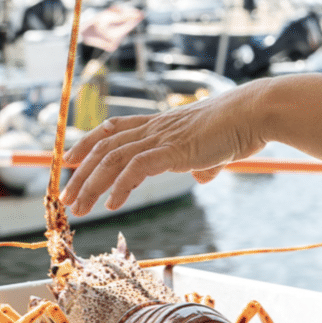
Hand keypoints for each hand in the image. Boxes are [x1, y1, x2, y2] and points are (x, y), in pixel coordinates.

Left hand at [60, 80, 269, 215]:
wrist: (255, 113)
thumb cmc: (239, 129)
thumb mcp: (215, 152)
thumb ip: (204, 164)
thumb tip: (202, 176)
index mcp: (160, 126)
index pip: (113, 130)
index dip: (88, 143)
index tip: (71, 160)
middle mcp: (155, 129)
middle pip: (104, 147)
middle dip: (81, 174)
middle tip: (66, 199)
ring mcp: (162, 138)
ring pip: (113, 159)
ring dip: (91, 185)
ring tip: (79, 209)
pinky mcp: (173, 150)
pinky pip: (137, 168)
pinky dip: (120, 186)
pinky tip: (112, 204)